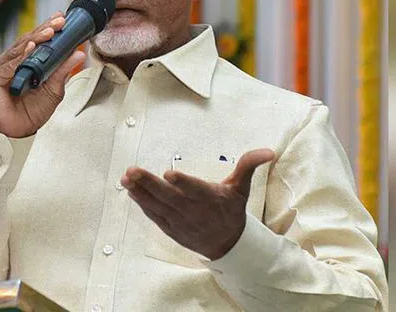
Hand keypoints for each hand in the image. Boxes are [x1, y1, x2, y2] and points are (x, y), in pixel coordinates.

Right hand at [0, 12, 85, 137]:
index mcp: (22, 63)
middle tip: (60, 20)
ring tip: (50, 31)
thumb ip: (62, 71)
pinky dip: (21, 57)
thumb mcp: (54, 89)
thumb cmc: (33, 112)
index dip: (47, 29)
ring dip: (35, 39)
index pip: (35, 42)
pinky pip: (8, 66)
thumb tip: (78, 54)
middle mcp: (9, 63)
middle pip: (27, 42)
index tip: (62, 19)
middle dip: (44, 30)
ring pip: (19, 50)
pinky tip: (32, 47)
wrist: (20, 133)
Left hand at [121, 149, 275, 259]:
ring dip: (140, 192)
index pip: (195, 190)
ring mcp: (180, 222)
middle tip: (133, 170)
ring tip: (126, 178)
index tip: (169, 173)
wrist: (227, 245)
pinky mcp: (171, 229)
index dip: (182, 182)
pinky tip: (131, 192)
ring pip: (158, 206)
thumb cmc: (231, 211)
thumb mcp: (241, 188)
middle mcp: (194, 212)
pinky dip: (143, 205)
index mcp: (211, 199)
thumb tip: (268, 151)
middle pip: (169, 197)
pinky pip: (154, 216)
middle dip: (149, 184)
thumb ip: (248, 166)